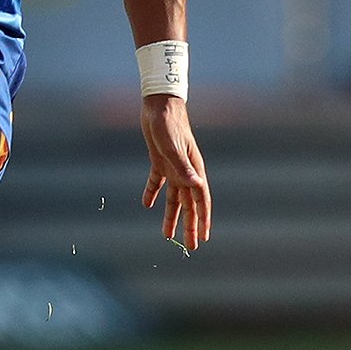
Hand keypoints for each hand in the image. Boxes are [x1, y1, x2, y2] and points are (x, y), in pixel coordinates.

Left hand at [141, 95, 209, 250]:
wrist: (159, 103)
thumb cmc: (167, 122)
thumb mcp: (171, 145)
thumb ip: (182, 167)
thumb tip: (196, 186)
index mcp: (193, 169)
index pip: (200, 200)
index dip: (202, 220)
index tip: (203, 238)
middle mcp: (185, 170)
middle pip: (189, 204)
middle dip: (190, 225)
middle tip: (191, 247)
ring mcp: (173, 166)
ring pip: (174, 197)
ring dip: (171, 216)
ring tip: (168, 236)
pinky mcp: (159, 160)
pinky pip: (157, 181)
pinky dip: (152, 193)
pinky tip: (147, 205)